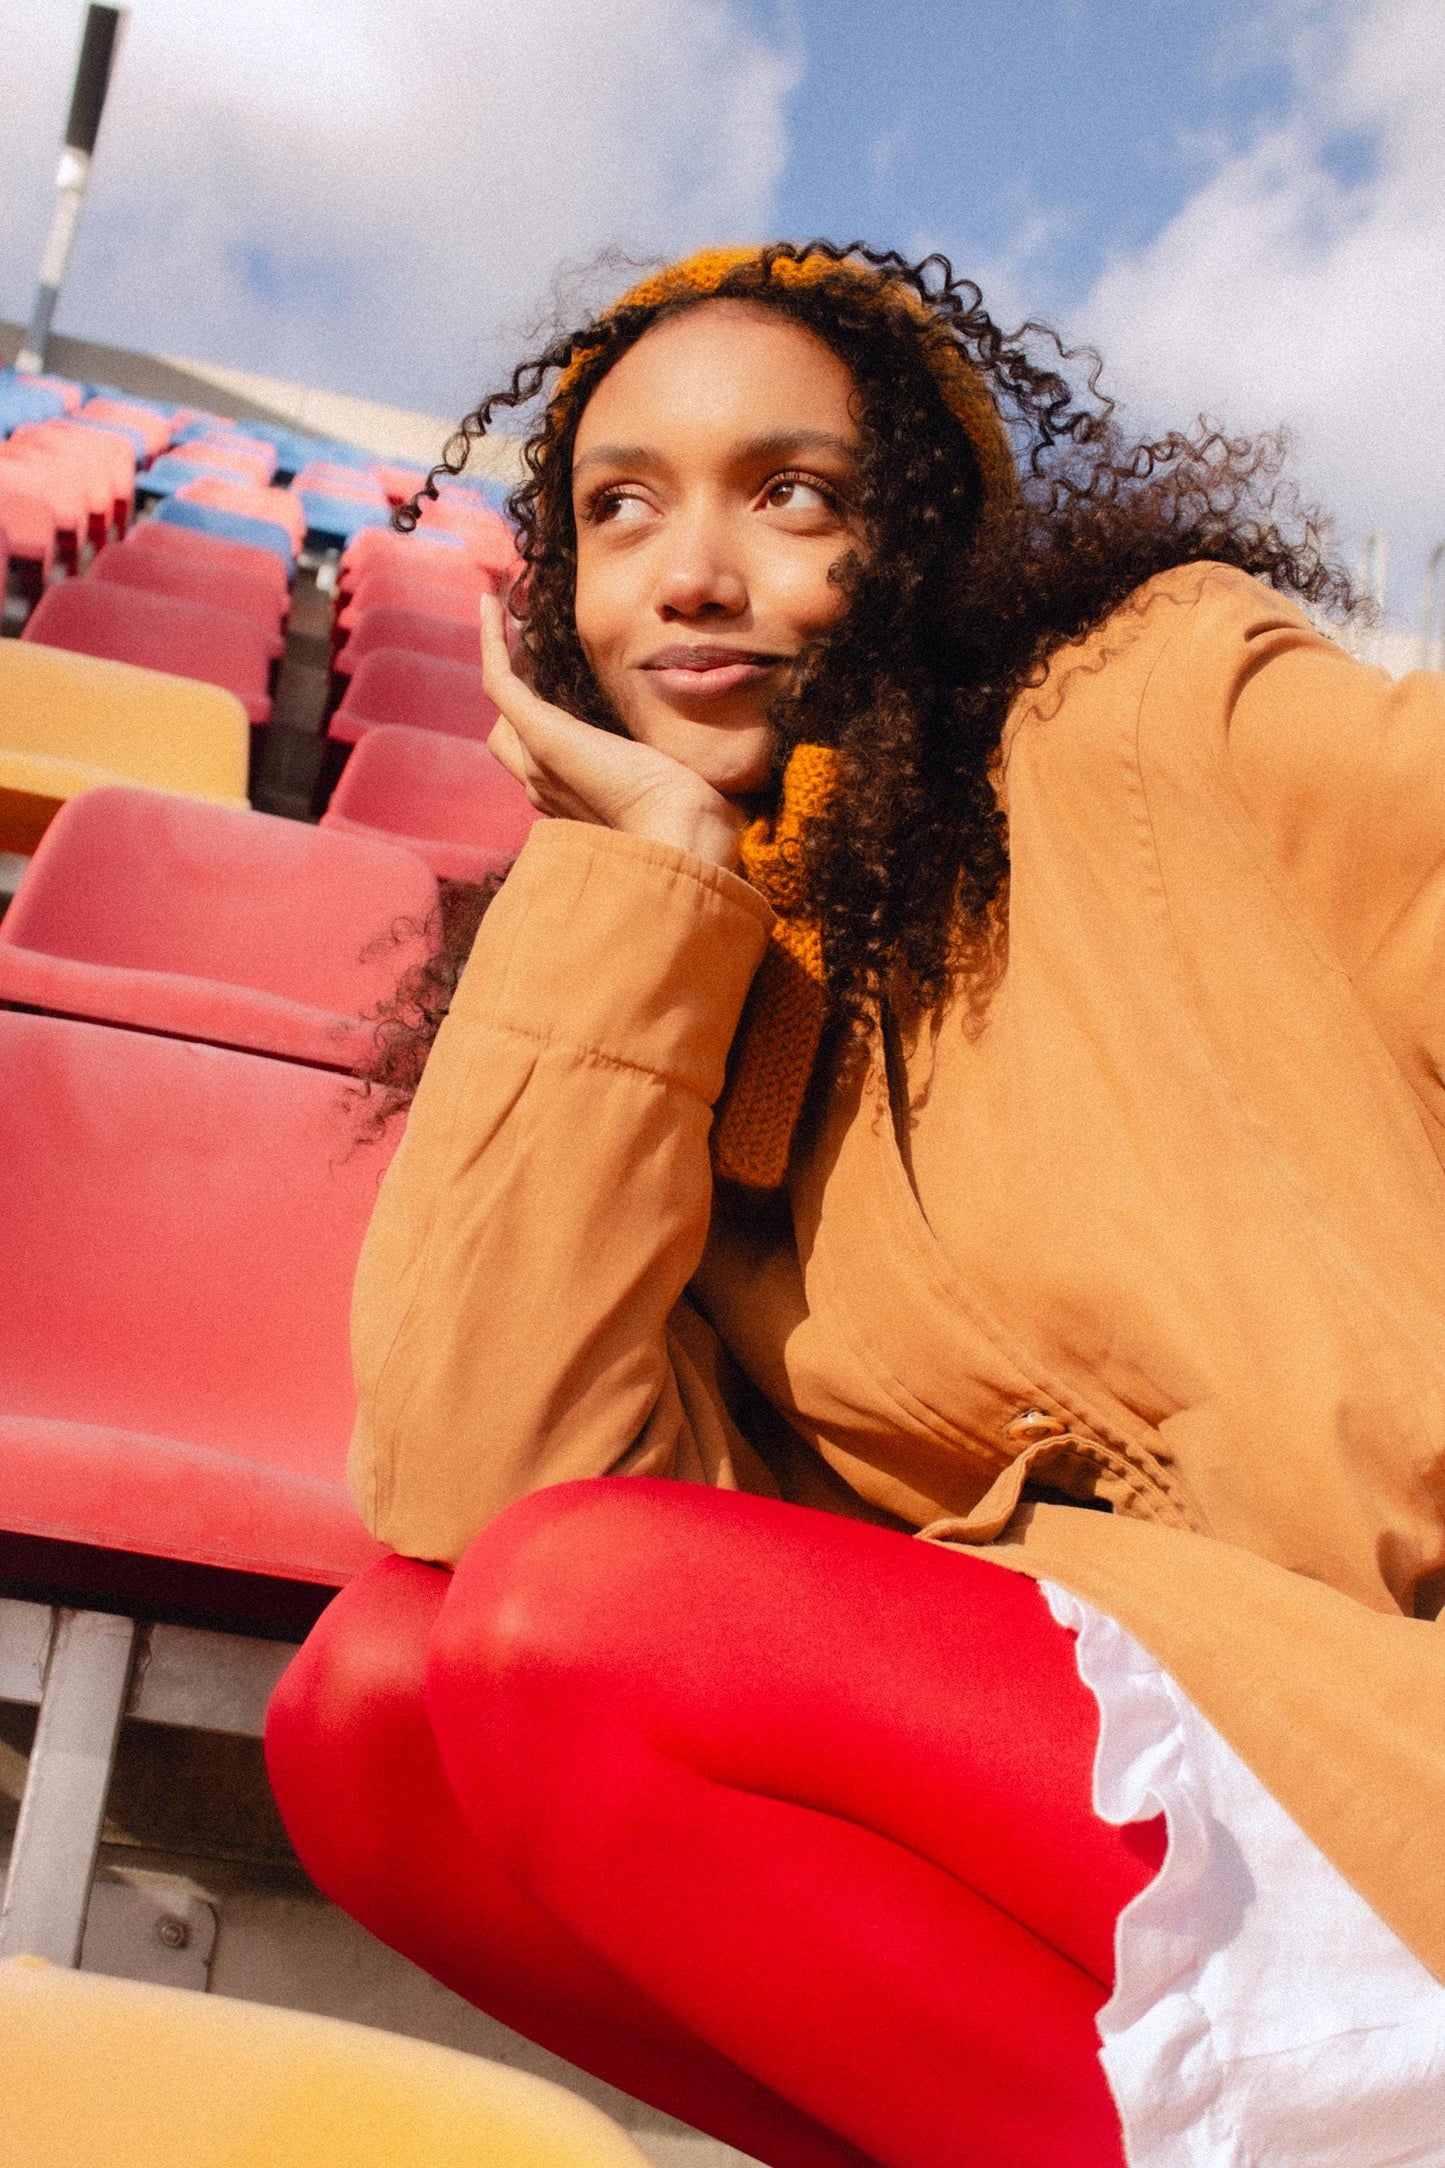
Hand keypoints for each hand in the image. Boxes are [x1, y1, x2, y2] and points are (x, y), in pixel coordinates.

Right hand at [480, 593, 746, 868]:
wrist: (680, 833)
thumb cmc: (690, 817)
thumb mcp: (677, 782)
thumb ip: (671, 769)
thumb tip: (700, 761)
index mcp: (574, 798)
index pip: (539, 758)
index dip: (543, 718)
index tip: (563, 679)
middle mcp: (544, 782)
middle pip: (507, 735)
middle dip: (518, 692)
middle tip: (533, 647)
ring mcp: (537, 757)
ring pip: (504, 704)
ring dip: (505, 659)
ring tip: (511, 615)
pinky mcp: (540, 733)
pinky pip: (500, 678)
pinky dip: (491, 639)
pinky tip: (489, 601)